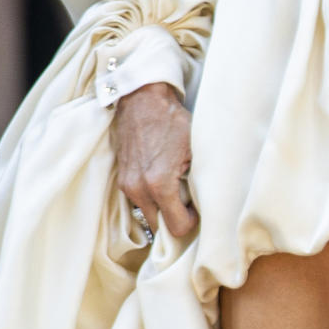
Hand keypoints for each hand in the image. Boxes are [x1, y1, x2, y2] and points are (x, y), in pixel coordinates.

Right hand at [113, 81, 197, 237]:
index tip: (197, 206)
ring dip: (162, 207)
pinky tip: (161, 177)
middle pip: (160, 226)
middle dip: (175, 217)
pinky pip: (139, 201)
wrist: (142, 100)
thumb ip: (199, 180)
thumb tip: (206, 201)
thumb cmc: (172, 121)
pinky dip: (151, 197)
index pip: (177, 227)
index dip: (191, 221)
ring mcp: (127, 186)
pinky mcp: (122, 179)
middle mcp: (139, 190)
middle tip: (187, 198)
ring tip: (174, 185)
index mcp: (159, 185)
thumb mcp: (195, 149)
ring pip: (148, 214)